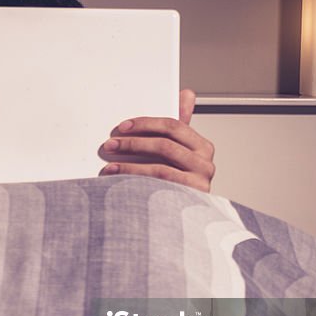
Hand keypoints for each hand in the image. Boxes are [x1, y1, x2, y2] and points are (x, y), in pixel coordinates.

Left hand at [97, 89, 215, 192]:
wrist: (179, 222)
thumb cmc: (176, 185)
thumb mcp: (177, 154)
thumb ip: (178, 128)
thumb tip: (186, 93)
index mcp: (203, 148)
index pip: (174, 126)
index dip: (145, 124)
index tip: (122, 127)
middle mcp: (205, 164)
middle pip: (165, 143)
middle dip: (134, 141)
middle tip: (110, 144)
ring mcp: (199, 182)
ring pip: (160, 163)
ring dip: (129, 162)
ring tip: (109, 163)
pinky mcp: (188, 198)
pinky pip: (157, 182)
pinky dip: (133, 178)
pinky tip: (116, 178)